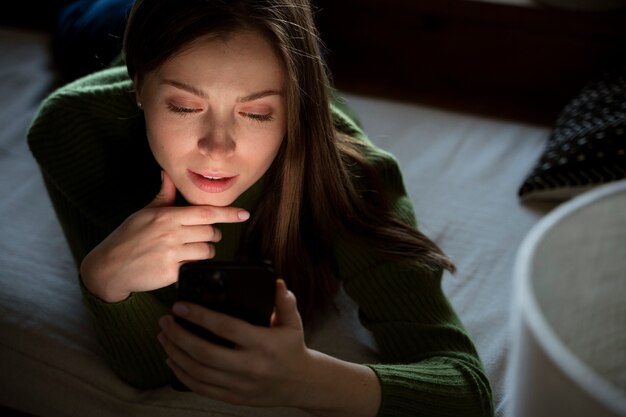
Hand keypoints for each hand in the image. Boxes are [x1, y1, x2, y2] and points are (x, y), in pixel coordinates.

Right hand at [80, 171, 249, 301]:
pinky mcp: (171, 273)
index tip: (244, 214)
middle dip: (213, 235)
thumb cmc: (127, 237)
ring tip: (191, 251)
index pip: (206, 212)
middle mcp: (171, 233)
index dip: (228, 213)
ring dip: (205, 251)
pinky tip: (181, 264)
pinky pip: (196, 268)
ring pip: (207, 250)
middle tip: (203, 236)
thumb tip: (168, 173)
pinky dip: (194, 266)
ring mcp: (172, 254)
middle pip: (211, 232)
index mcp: (167, 216)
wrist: (108, 267)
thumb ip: (163, 195)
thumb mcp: (144, 213)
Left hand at [158, 279, 311, 406]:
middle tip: (165, 321)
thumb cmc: (291, 347)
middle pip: (205, 352)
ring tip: (164, 337)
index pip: (226, 328)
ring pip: (198, 371)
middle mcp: (250, 366)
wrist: (300, 383)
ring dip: (175, 353)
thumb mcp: (293, 322)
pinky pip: (201, 388)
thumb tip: (276, 282)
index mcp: (263, 344)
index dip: (199, 316)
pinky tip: (172, 360)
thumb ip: (284, 301)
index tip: (180, 306)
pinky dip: (182, 374)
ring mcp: (240, 385)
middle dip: (179, 335)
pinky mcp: (233, 397)